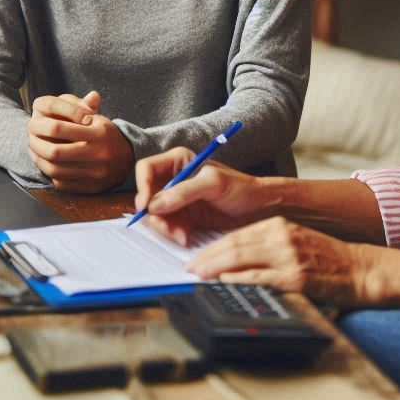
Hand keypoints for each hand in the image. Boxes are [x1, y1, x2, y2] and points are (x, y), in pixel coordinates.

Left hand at [27, 91, 133, 192]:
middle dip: (37, 146)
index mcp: (99, 133)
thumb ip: (79, 109)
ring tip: (35, 152)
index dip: (42, 127)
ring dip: (39, 161)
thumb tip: (56, 103)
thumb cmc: (107, 136)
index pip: (61, 128)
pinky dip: (50, 174)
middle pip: (55, 152)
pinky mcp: (91, 187)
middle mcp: (99, 154)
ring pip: (56, 171)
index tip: (33, 125)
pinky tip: (46, 165)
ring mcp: (95, 173)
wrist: (129, 159)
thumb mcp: (99, 119)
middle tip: (30, 140)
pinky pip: (63, 183)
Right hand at [134, 147, 269, 242]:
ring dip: (165, 228)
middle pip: (147, 196)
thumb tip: (154, 205)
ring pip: (155, 215)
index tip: (146, 207)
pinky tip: (186, 238)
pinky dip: (173, 234)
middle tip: (168, 229)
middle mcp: (173, 179)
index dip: (142, 187)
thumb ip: (184, 191)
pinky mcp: (182, 217)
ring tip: (182, 236)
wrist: (258, 207)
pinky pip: (166, 227)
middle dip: (155, 215)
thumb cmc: (241, 187)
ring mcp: (176, 200)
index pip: (146, 169)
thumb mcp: (213, 184)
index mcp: (177, 161)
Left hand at [187, 217, 376, 306]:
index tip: (197, 257)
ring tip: (198, 277)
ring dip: (214, 269)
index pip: (237, 235)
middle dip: (207, 258)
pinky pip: (257, 279)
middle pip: (233, 245)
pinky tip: (222, 285)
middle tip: (189, 268)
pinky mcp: (294, 278)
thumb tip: (237, 260)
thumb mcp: (296, 241)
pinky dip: (236, 281)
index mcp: (280, 226)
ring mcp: (287, 257)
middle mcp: (281, 237)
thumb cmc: (328, 258)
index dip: (213, 247)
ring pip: (240, 260)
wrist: (361, 269)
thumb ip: (269, 246)